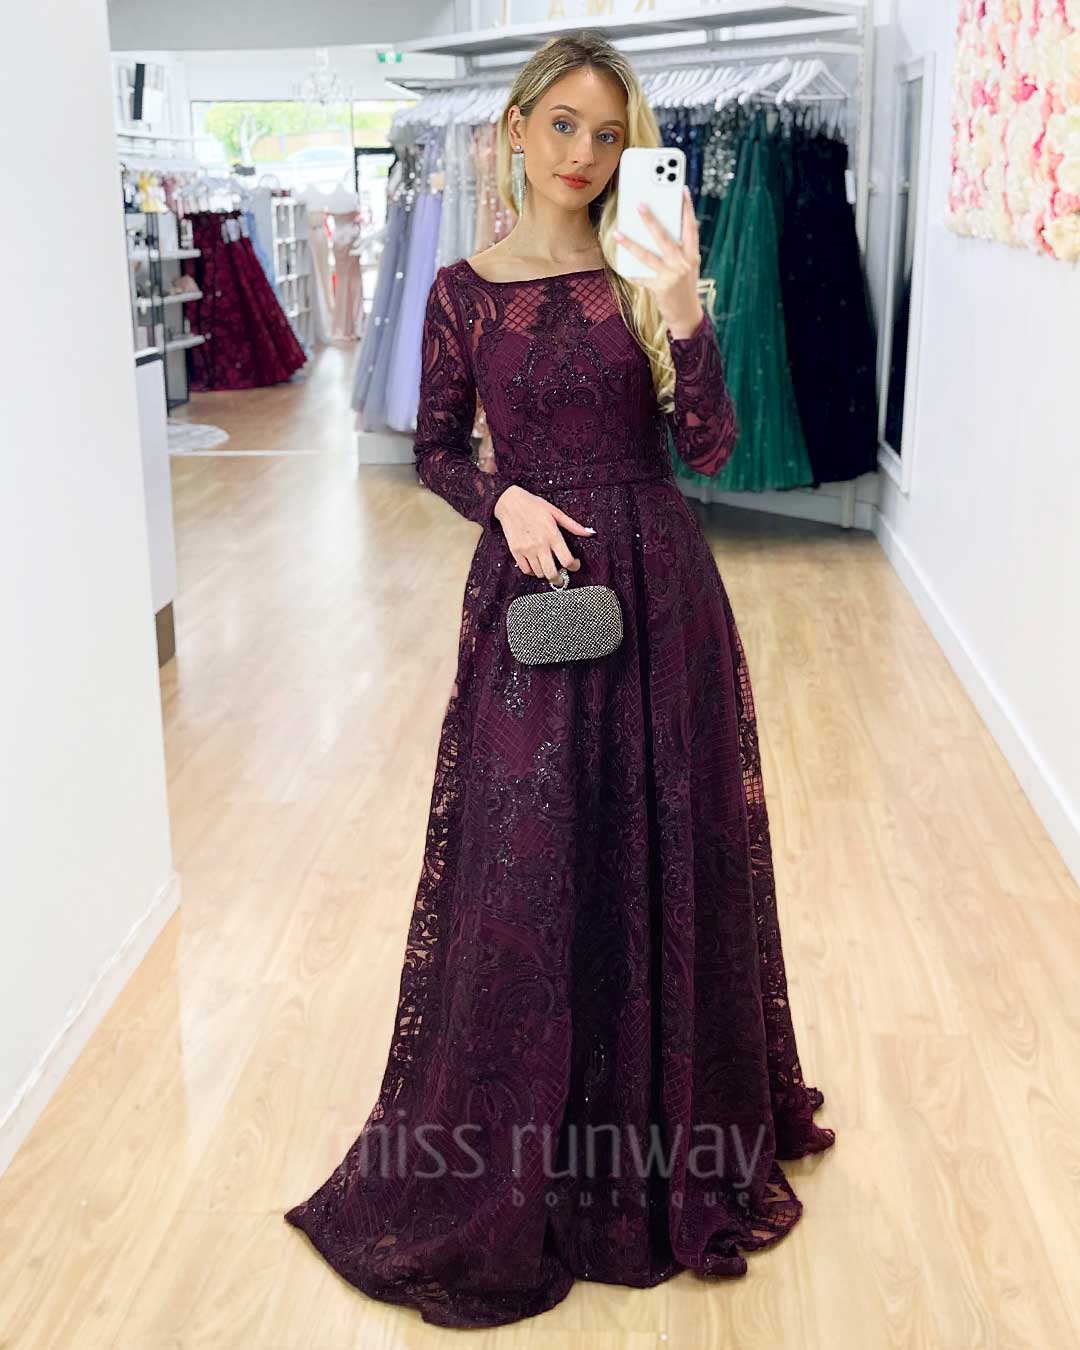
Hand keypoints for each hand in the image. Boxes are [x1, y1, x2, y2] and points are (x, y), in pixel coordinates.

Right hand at [493, 485, 595, 580]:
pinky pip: (526, 570)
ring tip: (549, 568)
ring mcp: (527, 550)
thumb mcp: (556, 512)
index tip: (575, 564)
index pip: (567, 560)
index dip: (574, 566)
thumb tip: (589, 532)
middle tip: (561, 579)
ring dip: (546, 574)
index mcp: (552, 535)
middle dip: (559, 580)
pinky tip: (536, 565)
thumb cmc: (534, 506)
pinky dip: (532, 571)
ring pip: (539, 573)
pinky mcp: (516, 552)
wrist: (510, 503)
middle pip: (552, 573)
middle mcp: (540, 545)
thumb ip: (573, 525)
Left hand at [613, 185, 703, 337]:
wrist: (686, 314)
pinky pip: (640, 277)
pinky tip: (618, 263)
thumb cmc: (684, 285)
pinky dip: (629, 270)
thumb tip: (658, 228)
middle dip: (651, 220)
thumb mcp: (687, 265)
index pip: (691, 227)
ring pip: (647, 256)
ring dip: (630, 244)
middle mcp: (683, 264)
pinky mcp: (659, 289)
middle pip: (664, 238)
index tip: (682, 190)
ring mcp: (670, 277)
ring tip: (617, 232)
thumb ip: (679, 248)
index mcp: (692, 255)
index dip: (687, 208)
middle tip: (639, 204)